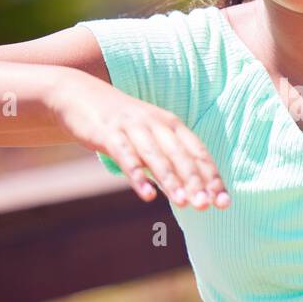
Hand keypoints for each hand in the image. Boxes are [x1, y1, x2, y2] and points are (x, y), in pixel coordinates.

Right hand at [47, 71, 229, 210]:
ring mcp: (132, 128)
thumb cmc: (120, 122)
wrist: (78, 94)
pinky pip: (126, 156)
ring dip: (172, 181)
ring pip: (157, 156)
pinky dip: (138, 176)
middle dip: (196, 182)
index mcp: (171, 125)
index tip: (224, 202)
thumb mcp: (149, 136)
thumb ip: (167, 160)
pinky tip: (147, 195)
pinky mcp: (109, 134)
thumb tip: (188, 191)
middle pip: (181, 156)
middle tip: (207, 206)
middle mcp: (156, 124)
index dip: (212, 178)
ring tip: (184, 204)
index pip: (198, 153)